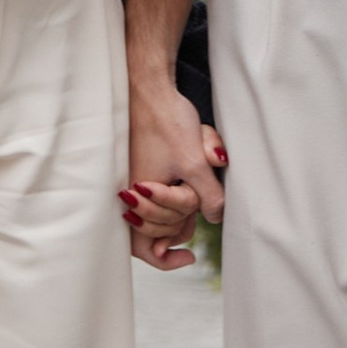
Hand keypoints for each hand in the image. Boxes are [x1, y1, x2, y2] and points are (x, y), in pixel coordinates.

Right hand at [121, 80, 225, 268]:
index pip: (145, 246)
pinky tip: (194, 178)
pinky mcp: (144, 169)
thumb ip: (208, 196)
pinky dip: (179, 192)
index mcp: (138, 198)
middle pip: (157, 231)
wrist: (150, 88)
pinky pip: (161, 193)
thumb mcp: (195, 162)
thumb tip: (214, 218)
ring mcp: (136, 181)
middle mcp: (132, 194)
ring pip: (161, 211)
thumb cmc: (167, 122)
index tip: (189, 256)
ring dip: (183, 203)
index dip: (166, 259)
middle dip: (180, 223)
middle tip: (198, 206)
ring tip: (198, 181)